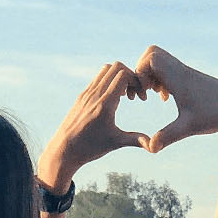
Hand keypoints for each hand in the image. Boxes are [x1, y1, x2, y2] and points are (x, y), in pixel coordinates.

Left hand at [41, 62, 149, 182]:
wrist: (63, 150)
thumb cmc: (90, 148)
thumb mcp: (115, 143)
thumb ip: (136, 140)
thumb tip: (154, 146)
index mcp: (105, 103)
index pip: (123, 75)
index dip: (136, 81)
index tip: (140, 97)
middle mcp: (95, 94)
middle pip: (116, 67)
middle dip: (130, 76)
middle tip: (134, 94)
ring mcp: (86, 93)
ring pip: (105, 70)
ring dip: (118, 77)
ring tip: (124, 96)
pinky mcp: (82, 96)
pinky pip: (97, 79)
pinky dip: (108, 82)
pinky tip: (112, 100)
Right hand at [134, 46, 217, 152]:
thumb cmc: (215, 116)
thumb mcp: (188, 128)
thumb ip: (167, 136)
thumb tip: (150, 148)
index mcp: (178, 78)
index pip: (151, 59)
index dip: (140, 74)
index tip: (145, 95)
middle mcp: (180, 71)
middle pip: (152, 52)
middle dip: (142, 71)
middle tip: (146, 91)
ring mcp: (185, 73)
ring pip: (160, 59)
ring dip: (151, 75)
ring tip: (155, 95)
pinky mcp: (190, 78)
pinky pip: (169, 68)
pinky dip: (162, 78)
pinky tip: (167, 97)